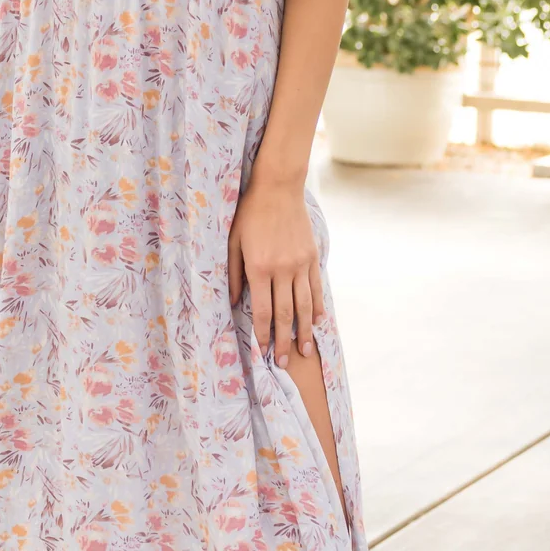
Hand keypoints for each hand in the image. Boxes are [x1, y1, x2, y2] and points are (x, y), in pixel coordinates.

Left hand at [227, 173, 323, 367]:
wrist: (278, 188)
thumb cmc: (249, 215)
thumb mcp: (232, 243)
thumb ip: (233, 275)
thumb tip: (233, 304)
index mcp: (259, 268)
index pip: (263, 310)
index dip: (263, 333)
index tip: (262, 351)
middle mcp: (282, 269)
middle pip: (285, 314)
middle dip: (283, 340)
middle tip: (283, 362)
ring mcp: (301, 264)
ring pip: (304, 305)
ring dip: (303, 331)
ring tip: (303, 351)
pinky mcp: (313, 257)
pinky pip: (316, 287)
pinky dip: (317, 307)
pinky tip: (316, 322)